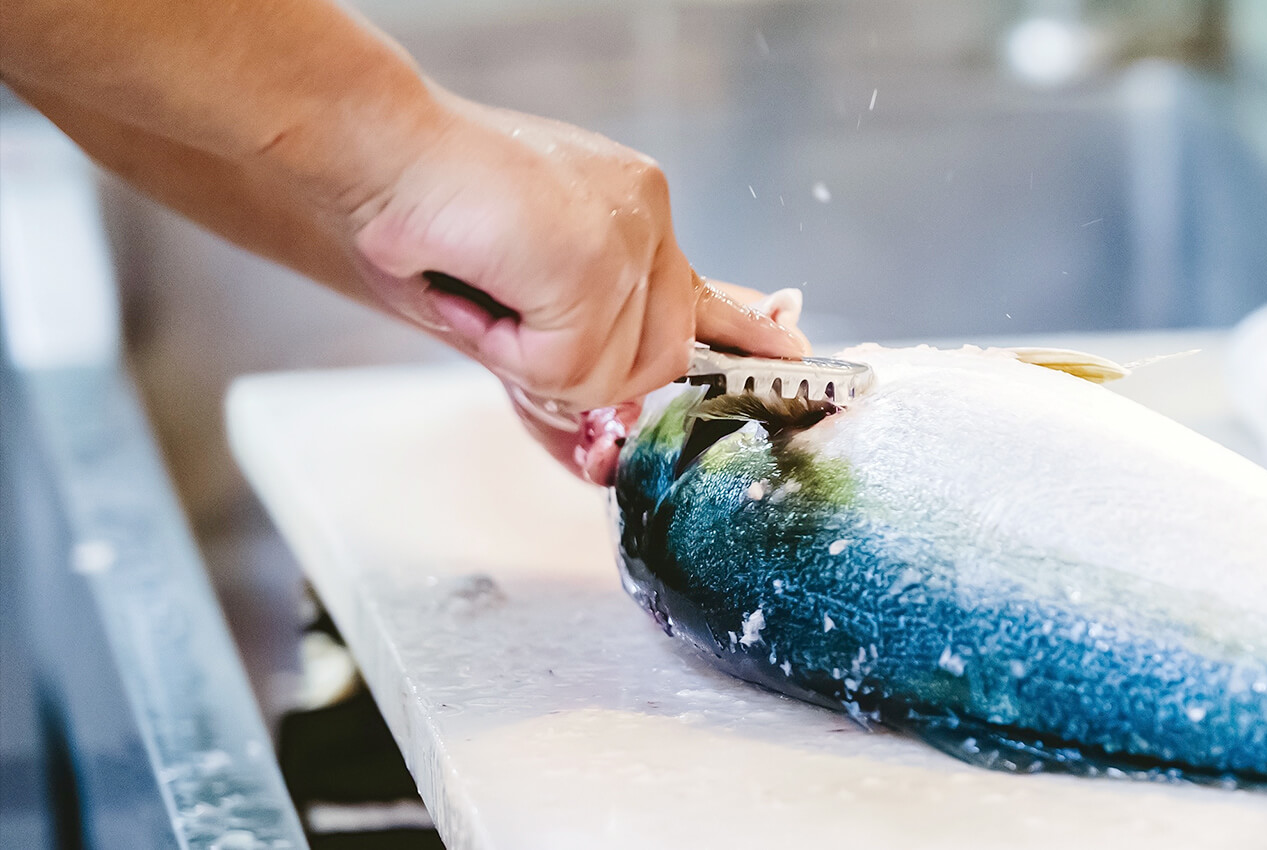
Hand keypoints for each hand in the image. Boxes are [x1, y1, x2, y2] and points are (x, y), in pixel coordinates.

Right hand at [346, 95, 809, 480]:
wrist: (368, 151)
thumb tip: (598, 467)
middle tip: (498, 306)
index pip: (704, 291)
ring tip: (483, 284)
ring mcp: (632, 235)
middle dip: (574, 368)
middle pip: (657, 362)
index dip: (745, 331)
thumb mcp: (506, 315)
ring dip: (528, 356)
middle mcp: (647, 220)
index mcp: (631, 223)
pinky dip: (508, 347)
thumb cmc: (417, 221)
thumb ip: (564, 378)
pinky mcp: (602, 259)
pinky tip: (482, 285)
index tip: (791, 351)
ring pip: (610, 375)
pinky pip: (567, 367)